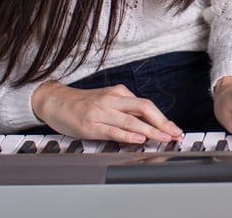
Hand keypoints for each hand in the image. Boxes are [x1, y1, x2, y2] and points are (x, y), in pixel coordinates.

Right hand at [31, 80, 181, 143]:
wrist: (55, 101)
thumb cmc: (83, 103)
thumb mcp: (107, 100)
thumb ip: (126, 109)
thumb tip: (149, 123)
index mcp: (119, 93)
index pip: (147, 105)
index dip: (164, 118)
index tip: (175, 129)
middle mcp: (112, 100)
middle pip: (145, 108)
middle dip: (163, 123)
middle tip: (175, 134)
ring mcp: (101, 112)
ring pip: (132, 120)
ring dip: (151, 131)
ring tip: (164, 138)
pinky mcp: (91, 125)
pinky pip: (113, 130)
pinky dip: (128, 134)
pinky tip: (139, 138)